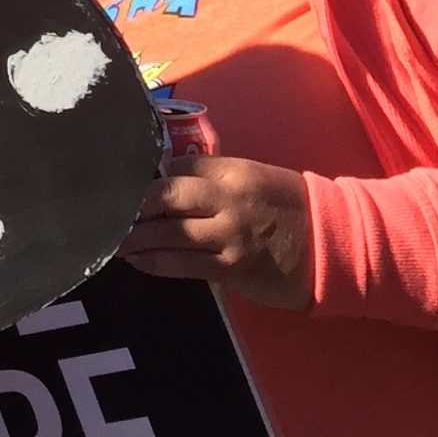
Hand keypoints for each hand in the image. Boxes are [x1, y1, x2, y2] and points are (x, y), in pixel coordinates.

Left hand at [119, 154, 313, 310]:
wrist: (336, 243)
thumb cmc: (289, 207)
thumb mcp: (252, 179)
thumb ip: (212, 179)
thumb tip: (166, 181)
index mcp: (231, 172)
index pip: (175, 168)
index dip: (145, 179)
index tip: (118, 186)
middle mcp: (226, 199)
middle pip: (164, 196)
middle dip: (130, 206)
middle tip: (102, 212)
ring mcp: (229, 235)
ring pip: (168, 234)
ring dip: (134, 238)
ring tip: (110, 240)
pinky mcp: (233, 268)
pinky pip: (184, 265)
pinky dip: (156, 263)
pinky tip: (138, 261)